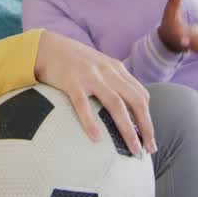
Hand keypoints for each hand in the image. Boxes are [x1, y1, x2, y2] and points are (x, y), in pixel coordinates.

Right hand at [34, 31, 156, 155]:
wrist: (48, 46)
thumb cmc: (74, 60)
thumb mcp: (99, 65)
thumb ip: (113, 80)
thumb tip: (125, 107)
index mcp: (116, 69)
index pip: (141, 95)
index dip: (148, 117)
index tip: (149, 136)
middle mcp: (108, 72)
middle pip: (135, 101)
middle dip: (146, 126)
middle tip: (150, 149)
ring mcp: (90, 77)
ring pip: (116, 105)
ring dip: (128, 129)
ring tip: (134, 150)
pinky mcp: (72, 83)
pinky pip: (83, 105)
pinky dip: (90, 122)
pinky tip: (96, 139)